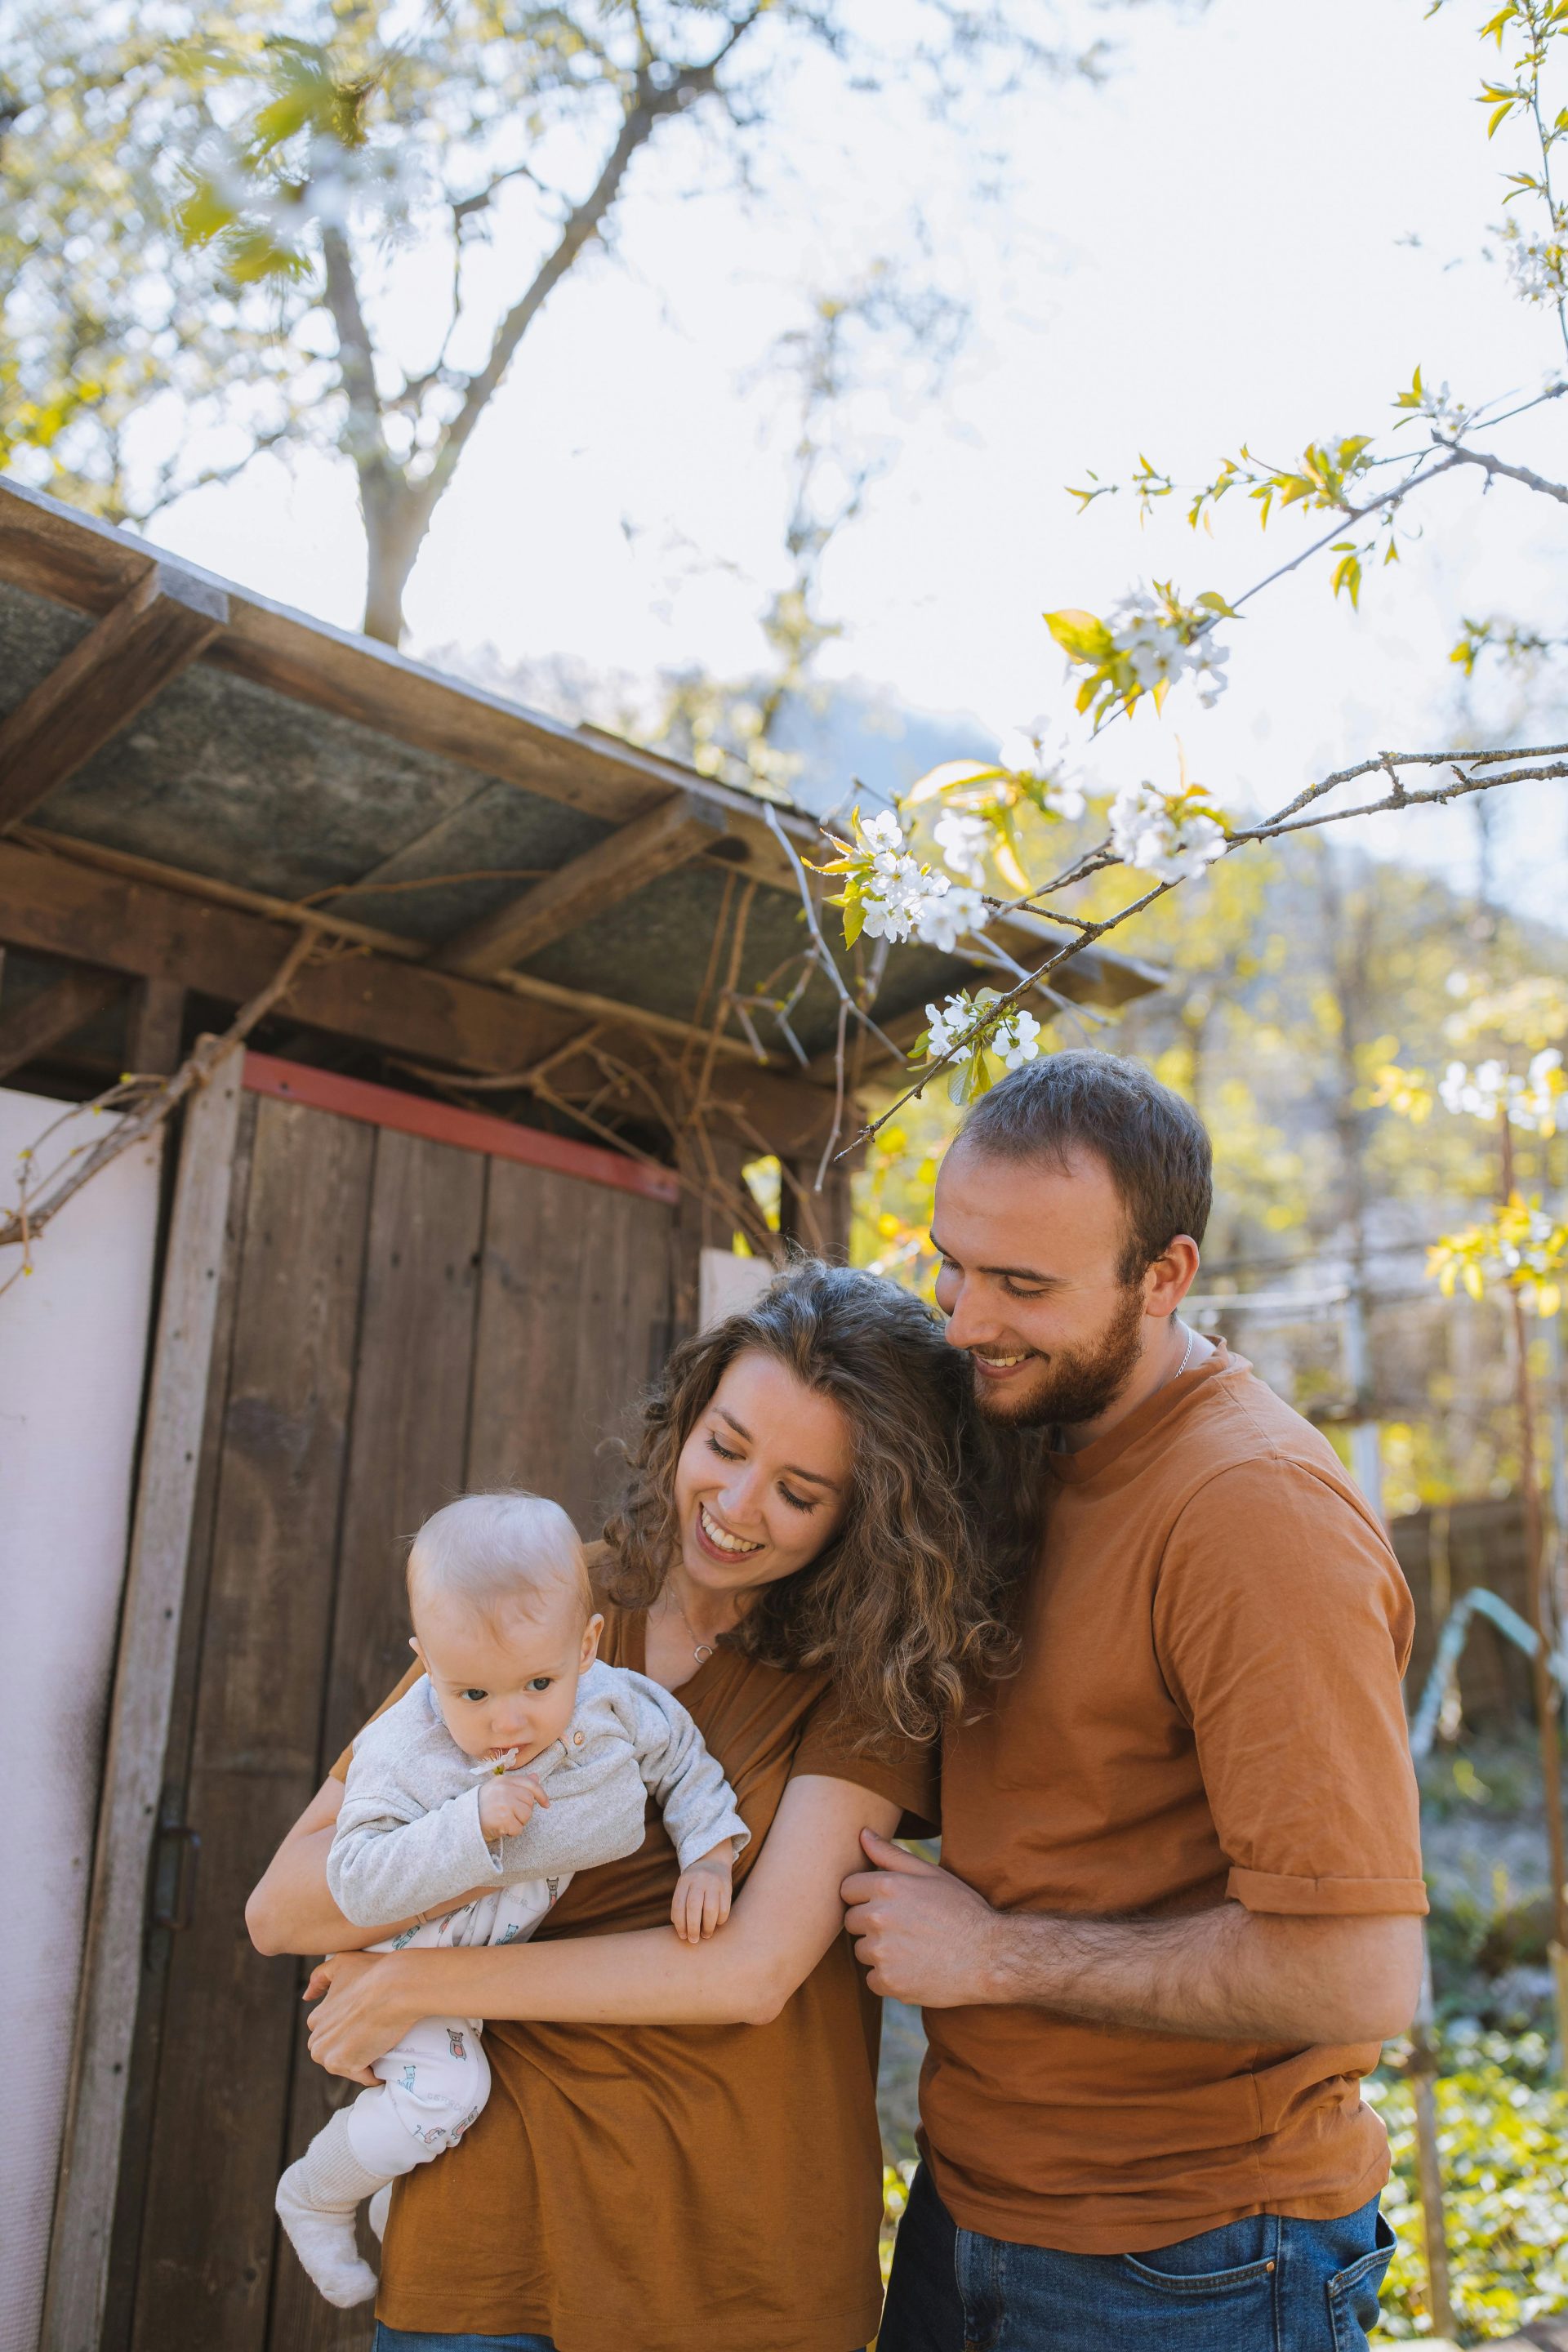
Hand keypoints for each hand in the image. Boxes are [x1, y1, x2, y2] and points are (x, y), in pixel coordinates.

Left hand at [303, 1950, 420, 2083]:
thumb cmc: (373, 1972)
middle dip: (350, 2049)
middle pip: (333, 2053)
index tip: (364, 2024)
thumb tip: (306, 1996)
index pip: (327, 2034)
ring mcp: (329, 2054)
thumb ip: (320, 1977)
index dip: (347, 2031)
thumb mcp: (341, 1963)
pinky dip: (373, 2074)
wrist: (396, 1986)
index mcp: (316, 2018)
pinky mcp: (345, 2065)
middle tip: (374, 2037)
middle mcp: (317, 2039)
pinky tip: (385, 2062)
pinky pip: (362, 2077)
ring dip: (361, 2062)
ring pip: (345, 2066)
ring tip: (380, 2047)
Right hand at [479, 1771, 548, 1841]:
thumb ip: (517, 1784)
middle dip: (523, 1812)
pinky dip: (512, 1832)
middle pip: (529, 1802)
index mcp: (504, 1780)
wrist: (463, 1822)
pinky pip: (518, 1829)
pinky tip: (501, 1829)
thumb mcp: (498, 1790)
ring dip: (518, 1823)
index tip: (546, 1804)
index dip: (541, 1795)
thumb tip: (536, 1776)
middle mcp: (504, 1790)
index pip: (530, 1784)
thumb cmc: (482, 1806)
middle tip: (509, 1815)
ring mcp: (503, 1804)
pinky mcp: (502, 1819)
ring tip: (504, 1821)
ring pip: (526, 1816)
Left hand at [671, 1844, 733, 1943]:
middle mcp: (699, 1880)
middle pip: (694, 1906)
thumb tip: (681, 1930)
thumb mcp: (684, 1887)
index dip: (680, 1923)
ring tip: (705, 1935)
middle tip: (693, 1940)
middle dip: (693, 1927)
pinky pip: (725, 1908)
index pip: (679, 1904)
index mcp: (685, 1881)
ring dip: (707, 1926)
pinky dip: (720, 1920)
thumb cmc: (694, 1882)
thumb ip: (680, 1905)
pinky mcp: (727, 1887)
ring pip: (711, 1908)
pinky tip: (716, 1924)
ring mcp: (714, 1882)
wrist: (713, 1860)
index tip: (682, 1936)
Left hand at [840, 1829, 1003, 2006]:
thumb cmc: (962, 1911)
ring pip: (862, 1951)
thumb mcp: (931, 1874)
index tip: (887, 1905)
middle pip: (852, 1921)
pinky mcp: (888, 1982)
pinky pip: (873, 1980)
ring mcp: (882, 1952)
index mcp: (886, 1886)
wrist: (990, 1957)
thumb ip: (891, 1854)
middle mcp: (878, 1917)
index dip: (865, 1897)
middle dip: (871, 1924)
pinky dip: (889, 1978)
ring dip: (880, 1952)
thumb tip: (862, 1833)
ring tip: (913, 1949)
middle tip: (904, 1928)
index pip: (847, 1890)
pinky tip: (914, 1970)